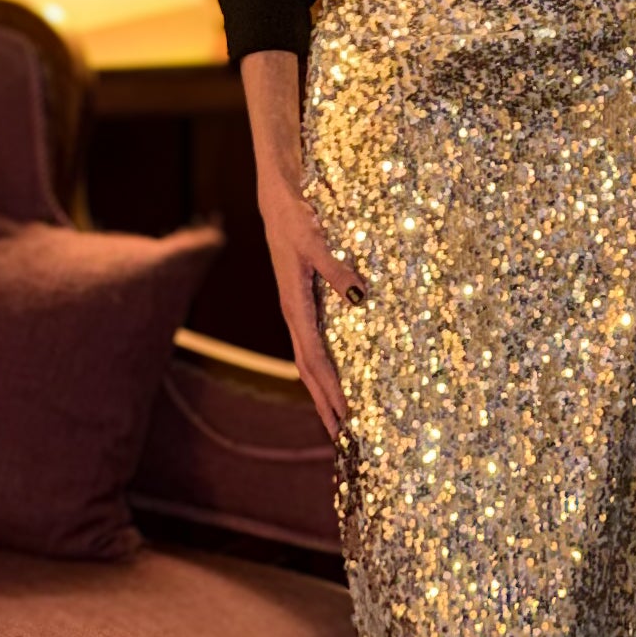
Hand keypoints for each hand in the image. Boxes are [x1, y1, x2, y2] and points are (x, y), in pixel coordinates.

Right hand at [259, 177, 361, 439]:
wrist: (277, 199)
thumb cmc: (294, 217)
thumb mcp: (314, 240)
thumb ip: (336, 268)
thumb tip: (358, 296)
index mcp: (294, 307)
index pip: (314, 360)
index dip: (329, 390)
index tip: (345, 417)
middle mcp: (294, 315)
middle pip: (309, 371)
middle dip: (324, 404)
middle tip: (343, 437)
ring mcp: (297, 310)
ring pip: (309, 361)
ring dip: (322, 391)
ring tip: (338, 419)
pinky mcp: (302, 302)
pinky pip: (313, 345)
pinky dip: (323, 368)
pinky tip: (335, 377)